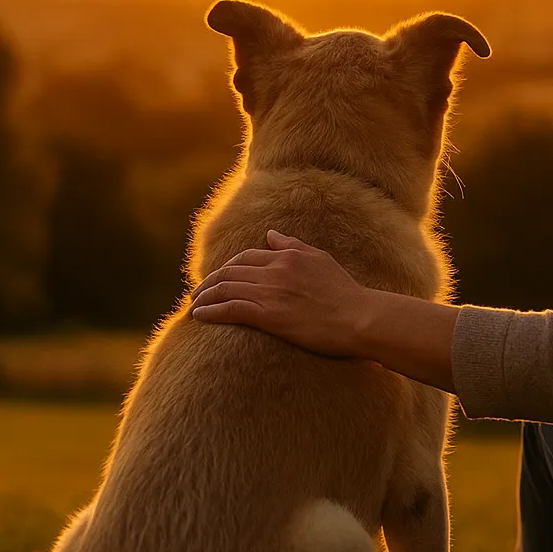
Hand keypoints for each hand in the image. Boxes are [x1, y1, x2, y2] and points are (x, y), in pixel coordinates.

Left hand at [189, 230, 373, 357]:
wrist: (359, 317)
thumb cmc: (345, 293)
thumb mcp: (321, 260)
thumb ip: (293, 246)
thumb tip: (271, 234)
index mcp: (288, 256)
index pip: (247, 257)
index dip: (227, 267)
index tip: (218, 279)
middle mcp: (275, 270)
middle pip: (230, 271)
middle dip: (209, 282)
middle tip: (197, 293)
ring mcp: (271, 292)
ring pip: (225, 288)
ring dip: (204, 297)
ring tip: (193, 306)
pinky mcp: (268, 315)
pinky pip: (230, 309)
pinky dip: (211, 311)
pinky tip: (199, 316)